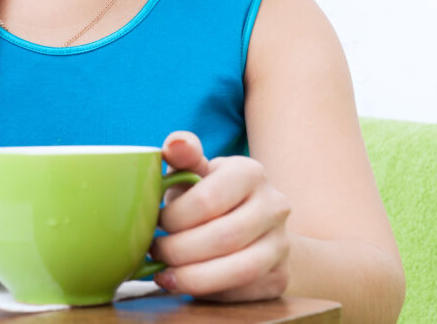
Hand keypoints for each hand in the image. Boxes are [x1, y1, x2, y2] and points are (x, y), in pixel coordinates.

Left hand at [151, 131, 291, 301]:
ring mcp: (282, 243)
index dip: (174, 217)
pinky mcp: (280, 277)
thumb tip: (176, 143)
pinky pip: (243, 292)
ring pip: (238, 269)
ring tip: (164, 274)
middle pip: (223, 237)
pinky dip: (209, 292)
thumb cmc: (208, 194)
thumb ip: (182, 155)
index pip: (208, 199)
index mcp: (250, 172)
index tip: (156, 223)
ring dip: (192, 277)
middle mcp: (275, 206)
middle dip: (179, 249)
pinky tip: (185, 284)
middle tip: (154, 251)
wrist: (250, 224)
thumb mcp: (194, 171)